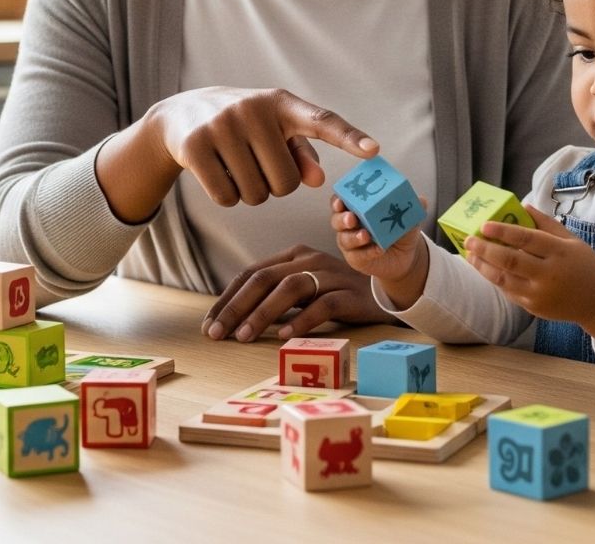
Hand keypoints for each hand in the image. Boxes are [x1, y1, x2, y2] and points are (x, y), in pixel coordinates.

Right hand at [148, 87, 377, 207]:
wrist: (182, 113)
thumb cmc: (243, 126)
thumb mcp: (275, 131)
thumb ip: (302, 155)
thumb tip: (318, 181)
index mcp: (283, 103)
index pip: (323, 122)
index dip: (349, 137)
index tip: (374, 151)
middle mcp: (254, 110)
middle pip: (286, 183)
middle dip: (275, 186)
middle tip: (257, 164)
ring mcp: (223, 126)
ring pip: (257, 195)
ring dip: (250, 193)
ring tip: (236, 166)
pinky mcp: (196, 147)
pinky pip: (228, 198)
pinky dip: (226, 196)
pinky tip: (217, 172)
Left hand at [203, 245, 394, 341]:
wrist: (385, 291)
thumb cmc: (337, 293)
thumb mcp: (303, 290)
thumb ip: (276, 297)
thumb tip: (236, 320)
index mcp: (292, 256)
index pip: (250, 273)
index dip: (227, 298)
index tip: (209, 324)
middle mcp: (308, 259)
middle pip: (263, 279)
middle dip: (235, 306)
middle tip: (216, 333)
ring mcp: (329, 275)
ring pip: (289, 289)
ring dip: (262, 314)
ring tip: (243, 336)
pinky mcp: (349, 293)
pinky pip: (322, 305)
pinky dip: (302, 320)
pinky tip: (285, 337)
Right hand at [332, 195, 429, 306]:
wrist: (404, 257)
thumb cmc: (398, 231)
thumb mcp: (406, 218)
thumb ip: (411, 208)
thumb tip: (421, 200)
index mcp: (357, 209)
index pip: (340, 202)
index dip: (337, 200)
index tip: (341, 200)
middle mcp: (349, 225)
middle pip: (336, 220)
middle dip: (342, 218)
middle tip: (352, 218)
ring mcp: (350, 243)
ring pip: (344, 239)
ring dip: (354, 237)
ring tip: (366, 235)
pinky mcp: (356, 259)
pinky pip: (357, 255)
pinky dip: (367, 252)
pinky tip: (378, 249)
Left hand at [465, 206, 594, 344]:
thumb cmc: (583, 264)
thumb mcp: (570, 240)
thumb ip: (545, 223)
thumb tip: (522, 206)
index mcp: (559, 252)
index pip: (526, 239)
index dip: (503, 232)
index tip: (484, 225)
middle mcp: (549, 274)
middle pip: (510, 261)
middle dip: (485, 249)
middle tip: (469, 240)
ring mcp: (540, 293)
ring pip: (504, 279)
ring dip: (483, 266)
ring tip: (470, 255)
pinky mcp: (534, 307)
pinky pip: (509, 291)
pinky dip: (494, 279)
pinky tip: (485, 268)